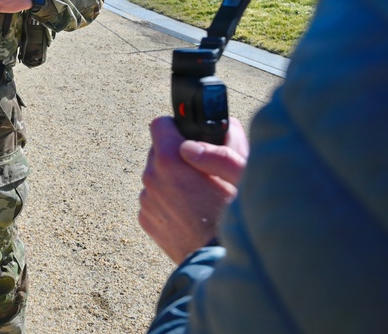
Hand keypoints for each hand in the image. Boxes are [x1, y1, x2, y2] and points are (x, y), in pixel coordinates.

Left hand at [138, 116, 247, 262]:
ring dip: (173, 180)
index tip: (191, 137)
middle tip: (203, 170)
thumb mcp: (241, 174)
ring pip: (156, 177)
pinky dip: (169, 201)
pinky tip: (191, 213)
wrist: (220, 262)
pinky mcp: (146, 220)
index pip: (159, 124)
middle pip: (158, 151)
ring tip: (200, 196)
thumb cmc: (236, 216)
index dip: (176, 127)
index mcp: (170, 159)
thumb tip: (225, 125)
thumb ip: (228, 144)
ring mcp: (147, 200)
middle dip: (177, 155)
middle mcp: (152, 177)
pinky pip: (155, 200)